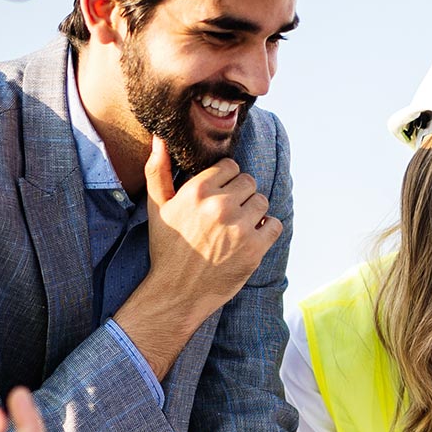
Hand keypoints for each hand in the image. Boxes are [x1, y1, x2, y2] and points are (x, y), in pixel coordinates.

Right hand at [115, 137, 282, 376]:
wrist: (176, 293)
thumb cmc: (167, 248)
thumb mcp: (156, 207)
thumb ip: (158, 170)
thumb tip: (159, 138)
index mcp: (197, 191)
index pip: (230, 166)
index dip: (225, 180)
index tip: (218, 195)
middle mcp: (220, 205)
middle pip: (249, 181)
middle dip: (241, 195)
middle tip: (227, 214)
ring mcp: (240, 227)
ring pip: (262, 201)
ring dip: (254, 213)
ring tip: (237, 228)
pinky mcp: (255, 249)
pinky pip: (275, 225)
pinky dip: (267, 230)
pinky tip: (250, 238)